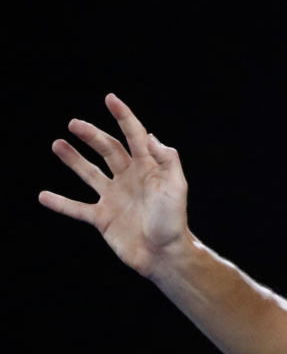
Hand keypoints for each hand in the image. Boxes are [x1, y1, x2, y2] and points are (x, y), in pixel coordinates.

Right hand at [39, 94, 189, 278]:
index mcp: (148, 169)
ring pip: (90, 174)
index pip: (134, 136)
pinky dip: (60, 203)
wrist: (164, 255)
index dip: (124, 117)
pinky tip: (43, 195)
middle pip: (108, 150)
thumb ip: (166, 160)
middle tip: (75, 124)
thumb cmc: (173, 222)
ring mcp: (115, 198)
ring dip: (73, 159)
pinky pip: (77, 208)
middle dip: (92, 135)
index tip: (110, 99)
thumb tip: (150, 135)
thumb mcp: (175, 187)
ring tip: (57, 144)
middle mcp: (130, 180)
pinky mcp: (103, 219)